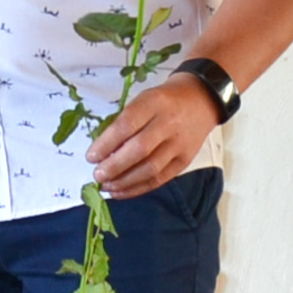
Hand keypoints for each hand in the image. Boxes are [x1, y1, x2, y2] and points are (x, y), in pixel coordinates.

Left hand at [89, 75, 217, 198]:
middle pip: (139, 150)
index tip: (91, 157)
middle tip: (97, 175)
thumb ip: (124, 123)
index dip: (106, 144)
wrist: (201, 101)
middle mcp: (169, 124)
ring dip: (124, 181)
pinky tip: (121, 191)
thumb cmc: (163, 101)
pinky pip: (160, 179)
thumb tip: (101, 152)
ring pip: (150, 168)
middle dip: (114, 166)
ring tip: (107, 186)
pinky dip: (138, 188)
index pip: (127, 125)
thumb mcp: (142, 100)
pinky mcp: (185, 160)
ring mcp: (179, 144)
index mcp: (154, 103)